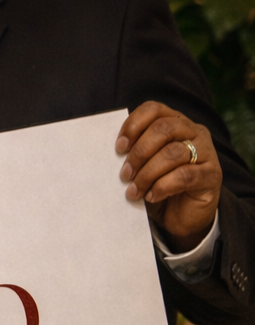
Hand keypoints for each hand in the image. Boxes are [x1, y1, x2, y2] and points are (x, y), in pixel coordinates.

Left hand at [116, 102, 221, 251]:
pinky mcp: (212, 175)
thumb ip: (133, 153)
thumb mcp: (143, 166)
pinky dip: (162, 186)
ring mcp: (206, 152)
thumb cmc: (158, 185)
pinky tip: (151, 196)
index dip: (133, 125)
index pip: (154, 109)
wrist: (183, 215)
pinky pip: (184, 175)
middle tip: (124, 174)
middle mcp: (194, 132)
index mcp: (175, 123)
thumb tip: (112, 152)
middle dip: (139, 152)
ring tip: (133, 190)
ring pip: (173, 153)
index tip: (119, 147)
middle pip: (163, 129)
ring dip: (147, 173)